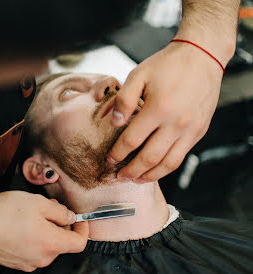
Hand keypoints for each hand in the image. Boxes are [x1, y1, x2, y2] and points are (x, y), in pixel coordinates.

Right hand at [0, 191, 87, 271]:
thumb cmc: (3, 213)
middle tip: (48, 207)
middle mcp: (42, 258)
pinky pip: (32, 249)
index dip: (83, 229)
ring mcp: (28, 263)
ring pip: (46, 245)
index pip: (79, 243)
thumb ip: (60, 211)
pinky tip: (19, 224)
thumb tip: (70, 217)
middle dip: (59, 224)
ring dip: (45, 230)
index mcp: (51, 244)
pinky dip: (32, 237)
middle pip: (61, 243)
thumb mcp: (37, 203)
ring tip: (29, 214)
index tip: (78, 219)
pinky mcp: (15, 262)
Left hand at [107, 41, 222, 182]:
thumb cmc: (167, 65)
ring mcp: (190, 130)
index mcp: (158, 108)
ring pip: (167, 164)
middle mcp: (176, 123)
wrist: (203, 56)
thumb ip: (124, 100)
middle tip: (119, 177)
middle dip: (131, 171)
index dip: (117, 154)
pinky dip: (165, 168)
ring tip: (135, 179)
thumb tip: (114, 123)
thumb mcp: (139, 75)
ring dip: (149, 175)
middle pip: (149, 158)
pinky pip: (181, 157)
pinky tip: (154, 170)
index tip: (109, 160)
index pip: (132, 140)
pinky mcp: (199, 132)